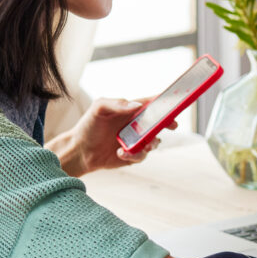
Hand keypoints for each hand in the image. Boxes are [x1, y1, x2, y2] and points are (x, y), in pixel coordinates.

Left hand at [46, 98, 177, 176]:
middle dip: (168, 123)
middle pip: (159, 122)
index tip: (176, 102)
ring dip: (150, 143)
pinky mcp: (133, 155)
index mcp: (131, 109)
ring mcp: (136, 140)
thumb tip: (137, 105)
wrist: (80, 150)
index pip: (152, 103)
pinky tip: (120, 152)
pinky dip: (134, 155)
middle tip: (172, 125)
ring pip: (154, 141)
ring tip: (140, 145)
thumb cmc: (88, 125)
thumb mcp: (99, 108)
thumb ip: (118, 103)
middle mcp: (136, 124)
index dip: (166, 102)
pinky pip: (142, 155)